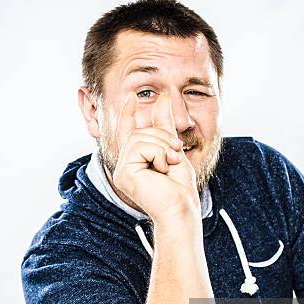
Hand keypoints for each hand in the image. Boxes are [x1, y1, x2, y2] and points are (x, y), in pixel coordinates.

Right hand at [112, 92, 200, 222]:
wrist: (181, 208)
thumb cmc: (179, 187)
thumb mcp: (173, 148)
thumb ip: (164, 126)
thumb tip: (162, 98)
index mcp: (135, 160)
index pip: (128, 131)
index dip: (129, 113)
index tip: (132, 96)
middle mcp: (125, 165)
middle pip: (139, 132)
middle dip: (162, 137)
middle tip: (175, 153)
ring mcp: (122, 170)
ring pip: (139, 138)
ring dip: (162, 146)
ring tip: (169, 164)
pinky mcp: (124, 174)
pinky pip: (140, 147)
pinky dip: (158, 154)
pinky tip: (162, 169)